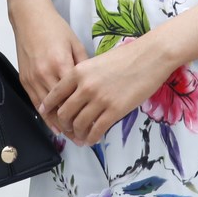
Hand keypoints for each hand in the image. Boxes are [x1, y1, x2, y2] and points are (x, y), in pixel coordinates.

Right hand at [9, 0, 86, 133]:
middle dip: (71, 126)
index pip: (73, 98)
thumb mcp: (76, 44)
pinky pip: (35, 102)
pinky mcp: (24, 79)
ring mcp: (33, 78)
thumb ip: (84, 67)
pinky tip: (53, 125)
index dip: (82, 115)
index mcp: (61, 65)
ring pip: (46, 109)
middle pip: (59, 108)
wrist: (30, 18)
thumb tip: (93, 86)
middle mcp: (45, 74)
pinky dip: (44, 115)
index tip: (92, 126)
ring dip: (58, 124)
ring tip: (70, 136)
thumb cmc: (55, 28)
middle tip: (82, 138)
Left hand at [42, 36, 171, 146]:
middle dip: (63, 124)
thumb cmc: (125, 57)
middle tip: (67, 129)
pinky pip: (96, 130)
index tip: (47, 114)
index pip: (55, 94)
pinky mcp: (115, 111)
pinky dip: (91, 138)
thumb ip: (82, 77)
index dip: (48, 107)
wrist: (150, 57)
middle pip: (64, 113)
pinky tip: (92, 139)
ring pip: (78, 124)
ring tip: (79, 136)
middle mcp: (85, 87)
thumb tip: (74, 94)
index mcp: (78, 72)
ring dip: (77, 133)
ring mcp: (100, 100)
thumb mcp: (96, 62)